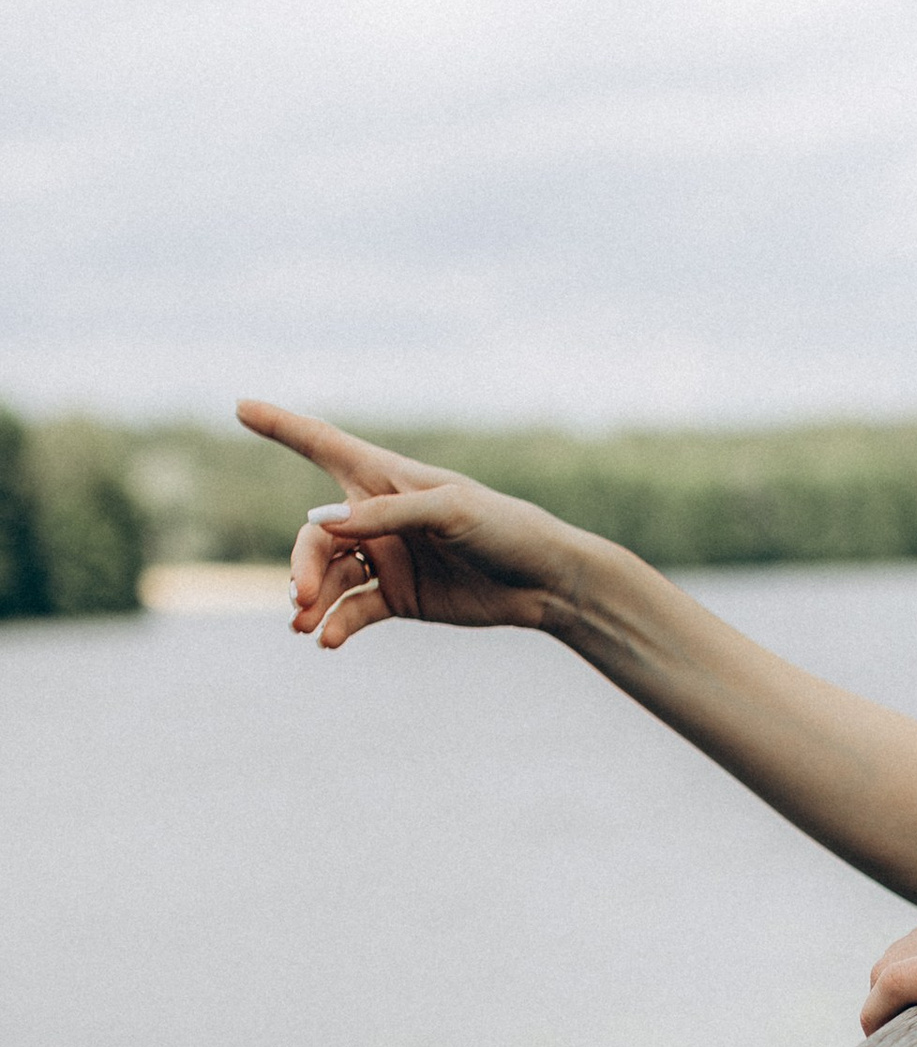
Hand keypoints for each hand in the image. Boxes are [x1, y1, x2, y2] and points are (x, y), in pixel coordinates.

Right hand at [239, 400, 585, 650]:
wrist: (545, 581)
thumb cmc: (505, 528)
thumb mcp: (451, 512)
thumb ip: (387, 514)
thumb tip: (322, 524)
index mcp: (387, 478)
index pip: (323, 444)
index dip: (281, 426)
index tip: (240, 406)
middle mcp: (377, 516)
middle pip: (316, 535)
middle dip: (301, 564)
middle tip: (298, 597)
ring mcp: (385, 557)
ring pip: (327, 577)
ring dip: (312, 600)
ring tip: (305, 626)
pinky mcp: (397, 597)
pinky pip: (353, 610)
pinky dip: (337, 624)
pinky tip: (330, 641)